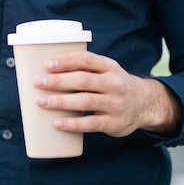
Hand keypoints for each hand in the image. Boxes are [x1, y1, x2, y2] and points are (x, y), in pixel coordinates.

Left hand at [33, 51, 181, 137]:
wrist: (146, 104)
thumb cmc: (113, 85)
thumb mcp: (106, 71)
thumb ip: (83, 69)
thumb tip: (45, 71)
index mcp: (109, 66)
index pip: (87, 60)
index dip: (66, 61)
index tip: (47, 64)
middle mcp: (114, 83)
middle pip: (83, 80)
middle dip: (58, 81)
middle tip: (37, 83)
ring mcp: (116, 104)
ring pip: (85, 101)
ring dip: (61, 101)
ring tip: (41, 102)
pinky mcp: (114, 123)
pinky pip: (91, 124)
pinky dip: (73, 124)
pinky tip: (57, 123)